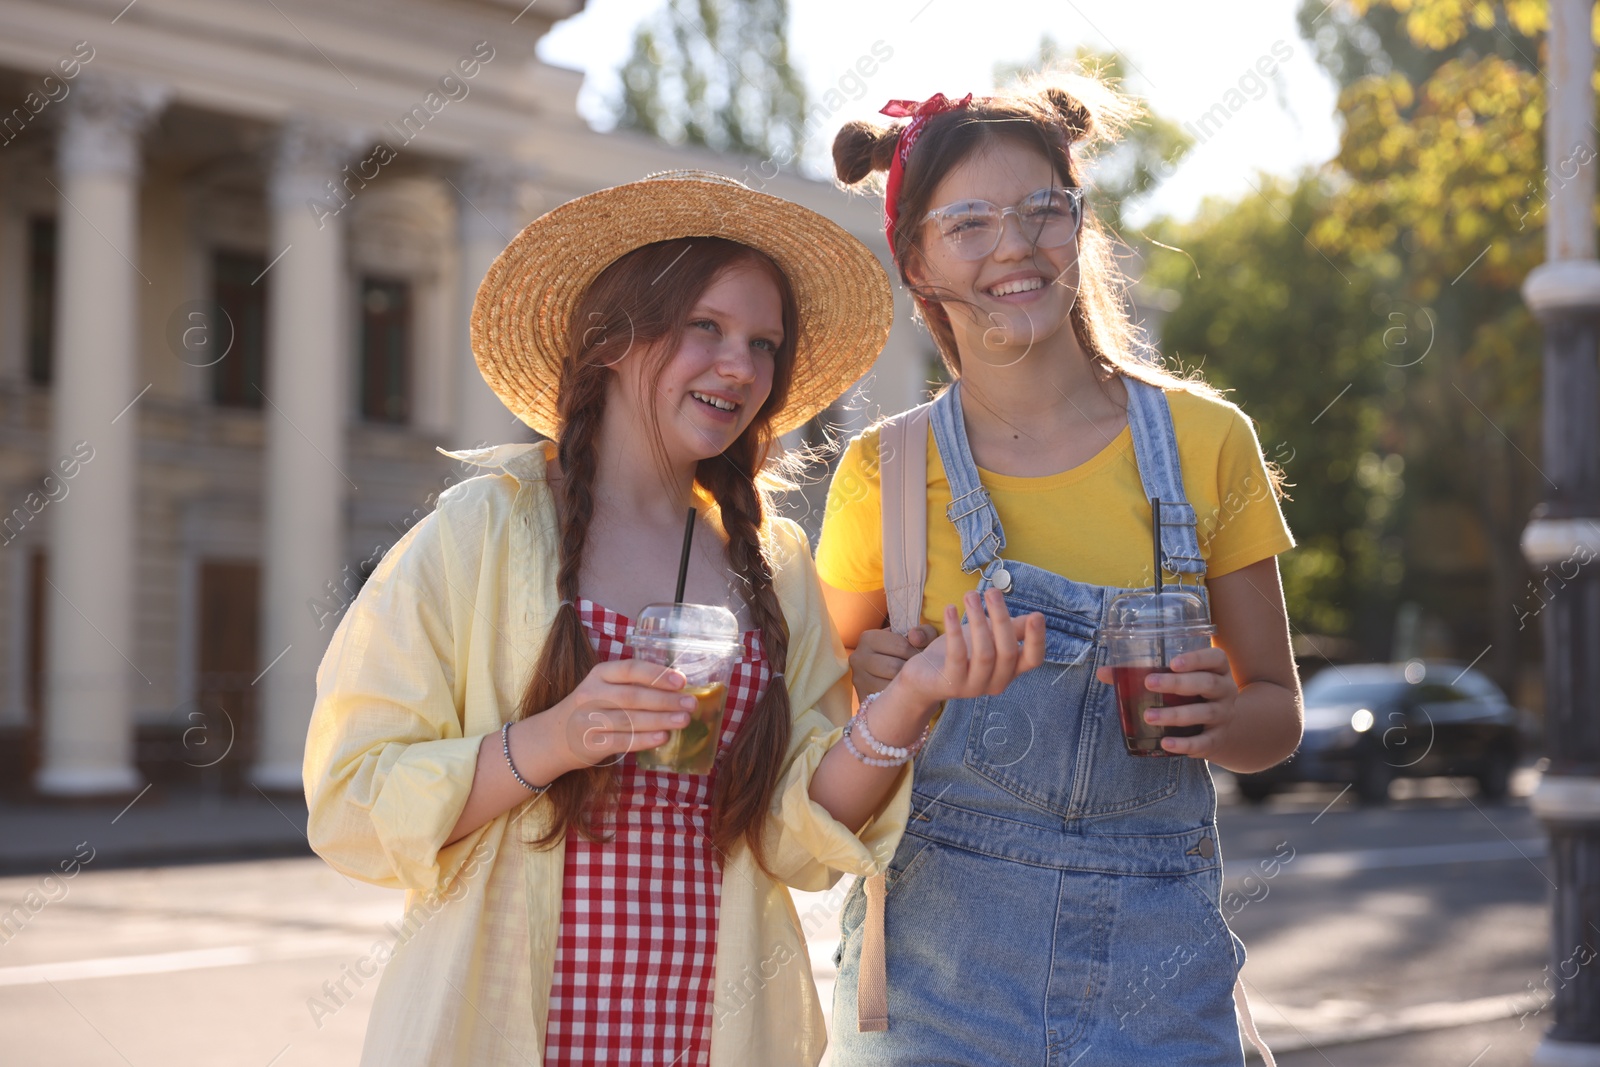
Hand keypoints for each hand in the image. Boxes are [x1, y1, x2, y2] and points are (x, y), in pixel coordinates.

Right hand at [540, 659, 696, 772]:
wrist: (555, 736)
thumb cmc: (591, 707)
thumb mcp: (604, 687)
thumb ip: (632, 685)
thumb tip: (677, 688)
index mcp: (599, 674)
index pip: (630, 669)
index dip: (657, 674)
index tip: (682, 681)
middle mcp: (592, 694)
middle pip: (633, 696)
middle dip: (665, 700)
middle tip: (690, 704)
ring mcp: (589, 719)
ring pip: (630, 719)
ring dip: (660, 720)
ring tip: (683, 720)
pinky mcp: (591, 743)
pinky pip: (622, 741)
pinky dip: (644, 740)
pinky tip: (663, 738)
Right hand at [849, 623, 937, 697]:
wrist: (893, 670)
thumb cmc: (907, 650)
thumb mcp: (918, 637)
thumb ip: (924, 633)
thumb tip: (915, 638)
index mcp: (868, 638)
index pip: (902, 646)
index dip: (918, 652)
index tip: (923, 656)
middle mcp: (858, 657)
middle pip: (895, 668)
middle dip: (912, 670)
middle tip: (920, 671)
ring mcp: (858, 679)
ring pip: (890, 686)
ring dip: (906, 686)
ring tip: (912, 680)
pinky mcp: (863, 697)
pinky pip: (886, 700)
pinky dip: (898, 698)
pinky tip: (904, 693)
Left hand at [894, 589, 1046, 707]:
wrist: (925, 677)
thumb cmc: (963, 652)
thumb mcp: (989, 637)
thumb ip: (1011, 629)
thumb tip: (1035, 617)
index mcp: (1010, 670)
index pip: (1033, 659)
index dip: (1037, 640)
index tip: (1037, 615)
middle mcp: (996, 682)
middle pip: (1007, 652)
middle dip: (1001, 618)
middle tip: (991, 591)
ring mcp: (974, 687)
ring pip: (984, 654)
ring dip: (978, 620)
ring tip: (970, 596)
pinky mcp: (950, 684)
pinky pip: (956, 655)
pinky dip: (953, 630)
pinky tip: (950, 609)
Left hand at [1095, 646, 1240, 757]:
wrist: (1219, 726)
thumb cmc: (1189, 693)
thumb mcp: (1176, 678)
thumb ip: (1143, 672)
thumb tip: (1104, 673)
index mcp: (1217, 669)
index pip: (1215, 658)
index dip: (1196, 658)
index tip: (1172, 663)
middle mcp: (1226, 690)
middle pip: (1208, 684)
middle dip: (1178, 684)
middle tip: (1149, 683)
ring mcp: (1224, 715)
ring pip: (1205, 713)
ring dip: (1176, 714)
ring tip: (1149, 716)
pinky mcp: (1218, 739)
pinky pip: (1204, 742)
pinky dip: (1185, 744)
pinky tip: (1166, 743)